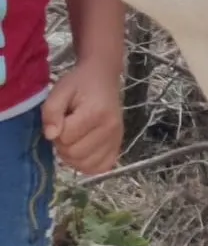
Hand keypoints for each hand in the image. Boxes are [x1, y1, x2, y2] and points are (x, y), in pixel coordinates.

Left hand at [42, 61, 124, 175]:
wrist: (103, 78)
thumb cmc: (79, 84)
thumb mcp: (60, 91)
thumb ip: (51, 111)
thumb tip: (51, 136)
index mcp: (96, 113)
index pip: (66, 137)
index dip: (56, 130)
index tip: (60, 118)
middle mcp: (111, 128)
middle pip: (75, 154)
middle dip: (63, 144)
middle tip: (66, 128)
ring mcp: (117, 138)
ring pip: (86, 164)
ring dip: (73, 156)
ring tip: (74, 139)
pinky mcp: (119, 145)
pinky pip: (102, 167)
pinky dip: (88, 164)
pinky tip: (84, 151)